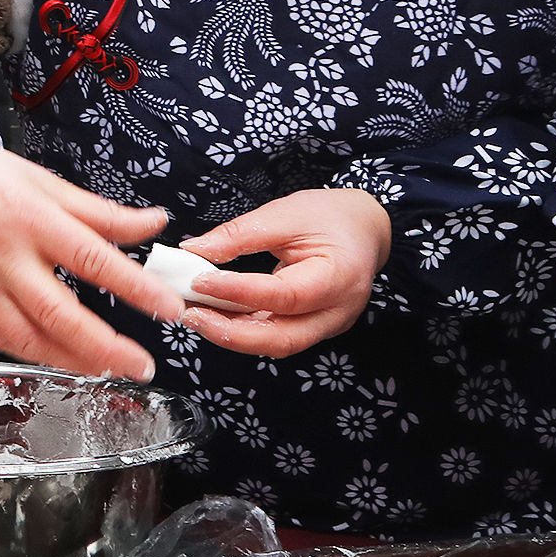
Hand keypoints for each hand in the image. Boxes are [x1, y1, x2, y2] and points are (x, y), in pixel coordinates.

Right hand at [0, 128, 174, 379]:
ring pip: (29, 338)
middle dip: (106, 347)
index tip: (169, 309)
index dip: (136, 288)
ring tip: (109, 369)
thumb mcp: (44, 182)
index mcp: (31, 218)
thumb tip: (153, 225)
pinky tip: (63, 360)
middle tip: (142, 364)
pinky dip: (36, 356)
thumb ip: (100, 213)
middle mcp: (4, 256)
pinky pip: (1, 341)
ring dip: (73, 361)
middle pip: (60, 313)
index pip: (94, 259)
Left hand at [173, 188, 389, 358]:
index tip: (199, 281)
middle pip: (282, 338)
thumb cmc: (331, 216)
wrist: (365, 229)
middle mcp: (337, 312)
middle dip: (230, 332)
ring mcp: (327, 325)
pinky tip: (215, 316)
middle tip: (190, 314)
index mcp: (340, 277)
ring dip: (232, 335)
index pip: (285, 294)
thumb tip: (194, 251)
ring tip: (196, 315)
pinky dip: (244, 331)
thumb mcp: (286, 213)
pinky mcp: (314, 328)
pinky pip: (276, 337)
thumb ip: (241, 234)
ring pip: (276, 343)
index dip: (239, 292)